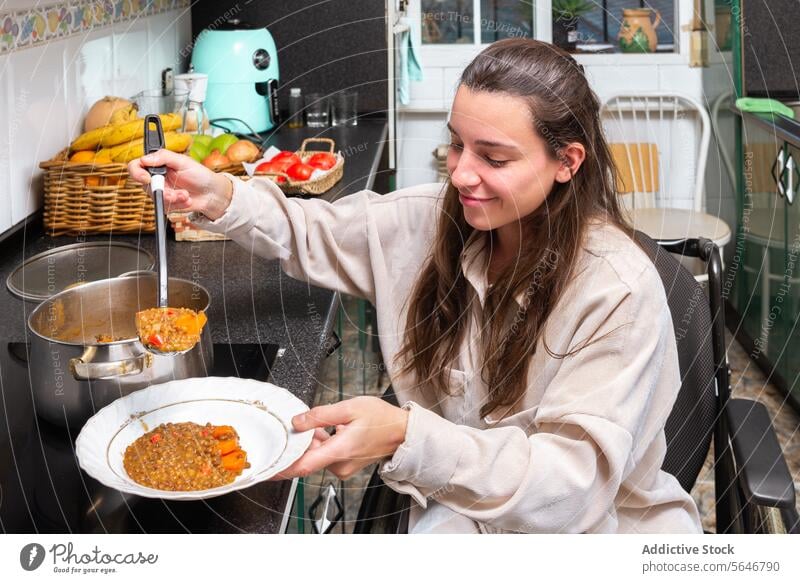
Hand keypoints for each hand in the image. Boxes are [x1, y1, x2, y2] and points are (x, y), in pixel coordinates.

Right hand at [127, 149, 232, 219]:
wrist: (211, 192)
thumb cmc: (199, 174)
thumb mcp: (183, 161)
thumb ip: (163, 157)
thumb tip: (145, 159)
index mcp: (157, 164)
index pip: (136, 167)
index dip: (137, 173)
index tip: (146, 178)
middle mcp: (156, 178)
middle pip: (145, 186)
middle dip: (162, 191)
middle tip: (174, 193)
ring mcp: (161, 192)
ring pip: (156, 198)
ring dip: (173, 199)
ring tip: (185, 195)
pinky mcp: (167, 204)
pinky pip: (165, 207)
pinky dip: (178, 205)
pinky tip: (187, 199)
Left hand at [273, 396, 408, 480]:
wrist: (402, 432)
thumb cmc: (381, 419)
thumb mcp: (349, 408)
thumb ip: (320, 415)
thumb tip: (297, 422)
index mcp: (339, 451)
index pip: (302, 466)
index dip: (282, 467)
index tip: (267, 466)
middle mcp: (339, 464)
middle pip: (307, 457)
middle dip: (300, 442)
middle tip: (301, 423)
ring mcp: (342, 467)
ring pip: (316, 455)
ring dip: (312, 441)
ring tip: (323, 423)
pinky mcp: (345, 465)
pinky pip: (325, 456)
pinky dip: (322, 444)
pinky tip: (329, 430)